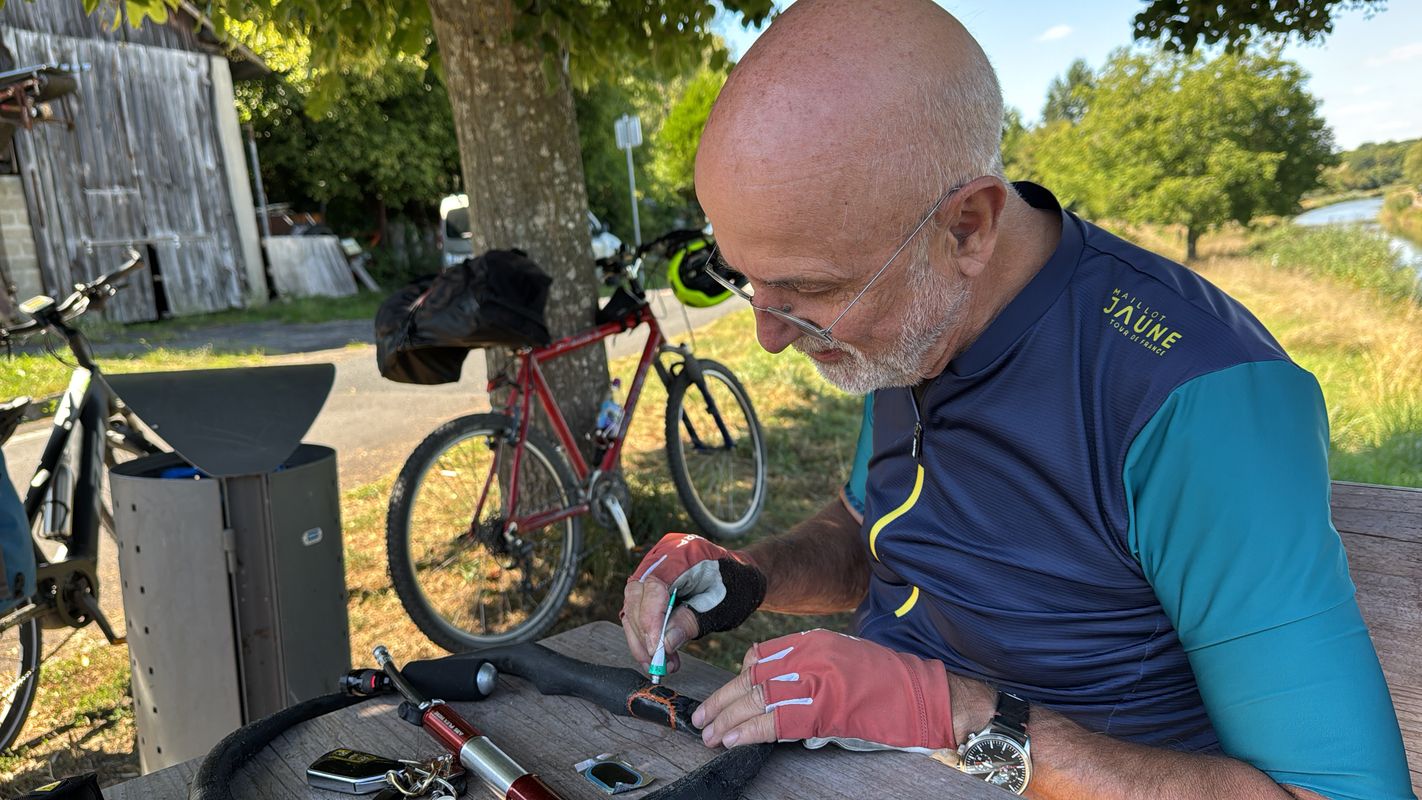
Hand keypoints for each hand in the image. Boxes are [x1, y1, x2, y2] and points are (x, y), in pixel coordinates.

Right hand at [621, 533, 766, 674]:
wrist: (742, 578)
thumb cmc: (737, 586)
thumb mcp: (721, 607)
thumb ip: (691, 621)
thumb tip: (663, 644)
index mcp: (682, 554)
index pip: (654, 585)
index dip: (651, 619)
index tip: (656, 648)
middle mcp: (662, 557)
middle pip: (636, 596)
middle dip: (644, 634)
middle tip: (657, 662)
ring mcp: (654, 569)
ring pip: (633, 606)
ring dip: (642, 639)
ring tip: (660, 664)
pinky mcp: (651, 585)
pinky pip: (639, 610)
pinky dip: (645, 634)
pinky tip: (656, 653)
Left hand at [692, 629, 955, 752]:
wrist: (923, 694)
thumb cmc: (886, 681)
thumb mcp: (839, 662)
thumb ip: (806, 671)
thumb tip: (772, 696)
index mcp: (811, 643)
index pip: (760, 659)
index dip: (736, 681)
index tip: (721, 699)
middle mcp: (809, 657)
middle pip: (753, 679)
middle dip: (723, 701)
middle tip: (702, 719)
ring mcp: (816, 681)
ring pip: (758, 700)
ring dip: (729, 719)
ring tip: (710, 734)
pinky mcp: (825, 709)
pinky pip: (777, 722)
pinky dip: (750, 731)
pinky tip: (732, 740)